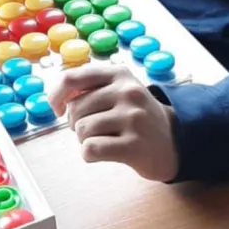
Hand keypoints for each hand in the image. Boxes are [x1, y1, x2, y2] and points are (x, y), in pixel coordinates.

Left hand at [49, 63, 178, 181]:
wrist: (172, 142)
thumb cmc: (135, 116)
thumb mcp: (119, 90)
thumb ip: (88, 87)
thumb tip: (57, 99)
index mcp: (120, 74)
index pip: (72, 78)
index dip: (56, 95)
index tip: (57, 108)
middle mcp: (128, 92)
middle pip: (75, 109)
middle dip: (76, 123)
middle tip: (96, 128)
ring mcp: (133, 118)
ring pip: (82, 130)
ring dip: (85, 140)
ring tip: (105, 139)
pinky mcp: (134, 145)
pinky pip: (90, 149)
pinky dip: (89, 154)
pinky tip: (104, 153)